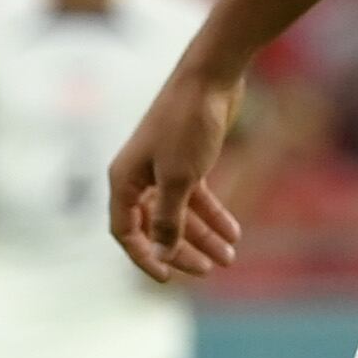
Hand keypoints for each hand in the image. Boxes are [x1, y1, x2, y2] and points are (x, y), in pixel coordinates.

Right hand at [107, 63, 249, 283]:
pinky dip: (214, 215)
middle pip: (156, 226)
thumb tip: (163, 251)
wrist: (210, 79)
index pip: (126, 231)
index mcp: (123, 181)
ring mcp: (163, 168)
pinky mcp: (189, 160)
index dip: (144, 256)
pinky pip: (198, 197)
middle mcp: (138, 176)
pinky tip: (234, 233)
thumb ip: (170, 218)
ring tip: (229, 258)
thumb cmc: (187, 126)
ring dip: (203, 236)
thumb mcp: (179, 179)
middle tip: (209, 270)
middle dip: (180, 250)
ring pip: (181, 213)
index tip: (167, 278)